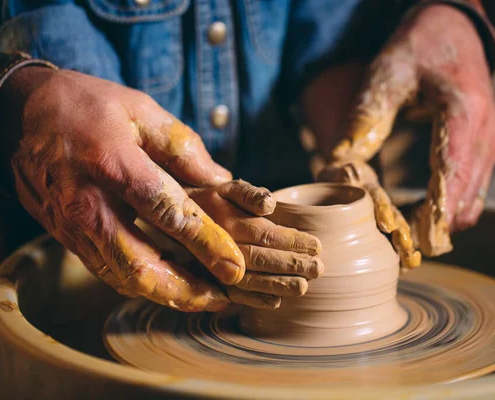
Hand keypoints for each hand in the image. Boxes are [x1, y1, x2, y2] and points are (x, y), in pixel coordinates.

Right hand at [0, 67, 245, 311]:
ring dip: (165, 295)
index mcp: (114, 165)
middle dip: (186, 290)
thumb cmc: (84, 106)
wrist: (19, 115)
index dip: (205, 243)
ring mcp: (73, 225)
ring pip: (121, 278)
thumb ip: (182, 147)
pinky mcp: (65, 236)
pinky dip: (139, 284)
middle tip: (221, 298)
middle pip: (141, 265)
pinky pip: (104, 271)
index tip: (234, 266)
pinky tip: (166, 284)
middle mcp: (90, 203)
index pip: (168, 213)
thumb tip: (221, 180)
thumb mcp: (138, 109)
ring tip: (201, 298)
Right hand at [187, 180, 322, 308]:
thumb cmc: (213, 201)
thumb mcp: (228, 189)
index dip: (292, 241)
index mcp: (227, 221)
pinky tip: (276, 302)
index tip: (317, 246)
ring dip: (278, 285)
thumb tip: (270, 205)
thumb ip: (249, 193)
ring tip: (303, 287)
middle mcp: (219, 246)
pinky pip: (232, 294)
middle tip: (318, 269)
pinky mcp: (208, 280)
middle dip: (292, 265)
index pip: (265, 234)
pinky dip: (255, 299)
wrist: (176, 218)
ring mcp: (212, 266)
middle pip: (261, 258)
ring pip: (248, 280)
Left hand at [317, 160, 419, 270]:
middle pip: (395, 218)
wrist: (347, 183)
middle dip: (401, 232)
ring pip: (399, 233)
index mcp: (372, 191)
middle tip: (403, 243)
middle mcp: (383, 206)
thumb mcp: (343, 173)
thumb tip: (351, 175)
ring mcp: (386, 219)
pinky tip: (410, 265)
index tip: (386, 224)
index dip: (383, 210)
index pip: (379, 199)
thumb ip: (347, 173)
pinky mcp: (383, 233)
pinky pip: (395, 245)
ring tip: (411, 258)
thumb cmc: (343, 180)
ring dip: (405, 246)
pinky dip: (402, 255)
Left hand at [331, 5, 494, 255]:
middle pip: (466, 198)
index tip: (415, 243)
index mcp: (464, 112)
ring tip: (406, 239)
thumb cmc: (419, 48)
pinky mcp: (484, 149)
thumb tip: (339, 161)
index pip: (452, 172)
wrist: (453, 30)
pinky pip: (472, 192)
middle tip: (400, 249)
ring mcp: (489, 143)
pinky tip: (421, 216)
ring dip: (443, 224)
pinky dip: (450, 210)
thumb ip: (367, 115)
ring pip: (472, 202)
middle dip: (435, 229)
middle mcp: (485, 133)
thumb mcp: (387, 73)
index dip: (435, 213)